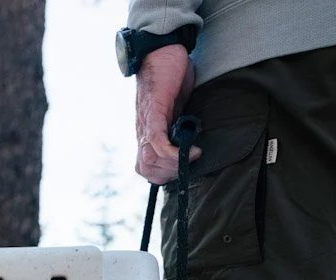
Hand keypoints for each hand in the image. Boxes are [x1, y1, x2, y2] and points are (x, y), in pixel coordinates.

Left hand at [135, 45, 200, 184]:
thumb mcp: (177, 106)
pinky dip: (173, 152)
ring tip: (191, 158)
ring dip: (172, 166)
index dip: (162, 174)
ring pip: (148, 159)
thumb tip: (192, 138)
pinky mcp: (154, 112)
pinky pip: (156, 141)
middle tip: (188, 165)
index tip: (183, 169)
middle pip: (145, 167)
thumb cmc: (170, 76)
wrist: (162, 50)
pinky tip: (192, 151)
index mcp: (147, 131)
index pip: (145, 165)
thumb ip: (179, 123)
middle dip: (168, 174)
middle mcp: (143, 130)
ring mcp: (146, 122)